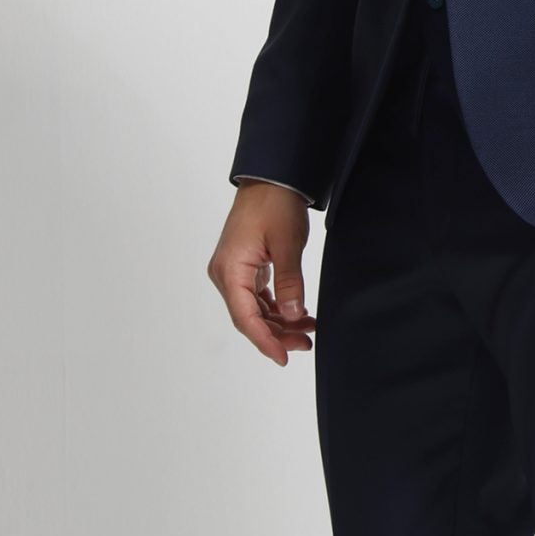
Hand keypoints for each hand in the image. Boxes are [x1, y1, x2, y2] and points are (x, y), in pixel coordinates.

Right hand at [210, 182, 315, 362]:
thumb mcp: (288, 244)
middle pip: (249, 317)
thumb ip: (289, 282)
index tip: (284, 357)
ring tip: (308, 330)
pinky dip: (277, 307)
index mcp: (230, 270)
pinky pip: (258, 297)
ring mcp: (234, 271)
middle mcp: (226, 273)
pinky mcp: (244, 267)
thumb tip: (293, 316)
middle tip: (305, 343)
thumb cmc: (274, 204)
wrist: (272, 179)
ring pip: (254, 309)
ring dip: (279, 322)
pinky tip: (298, 313)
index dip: (265, 341)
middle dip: (277, 334)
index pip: (245, 317)